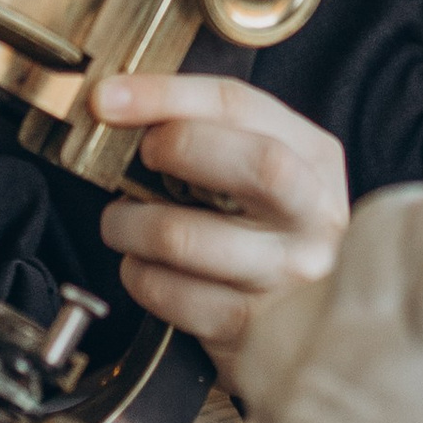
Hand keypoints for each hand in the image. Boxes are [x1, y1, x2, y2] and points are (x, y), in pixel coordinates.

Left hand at [92, 71, 347, 382]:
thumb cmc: (264, 229)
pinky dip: (138, 274)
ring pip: (186, 236)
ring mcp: (286, 275)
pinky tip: (146, 266)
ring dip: (130, 223)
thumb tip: (116, 104)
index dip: (166, 95)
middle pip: (257, 166)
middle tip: (135, 158)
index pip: (242, 106)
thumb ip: (209, 130)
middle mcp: (313, 216)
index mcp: (315, 158)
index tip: (107, 97)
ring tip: (122, 221)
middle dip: (178, 147)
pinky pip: (169, 293)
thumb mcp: (261, 167)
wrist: (306, 323)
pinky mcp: (249, 327)